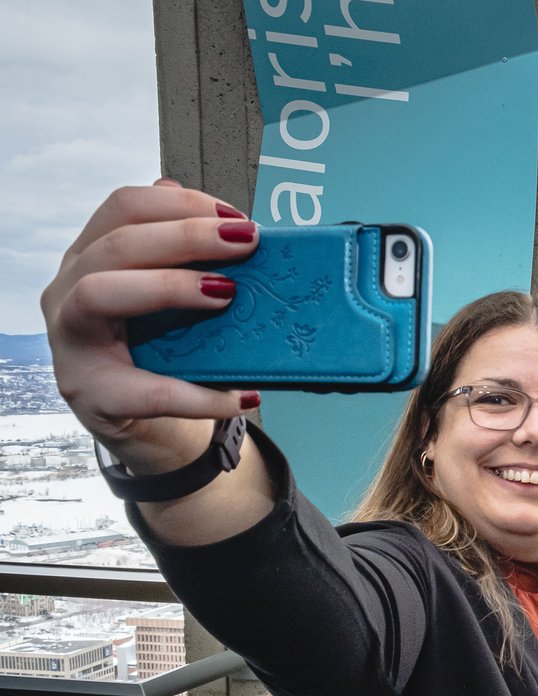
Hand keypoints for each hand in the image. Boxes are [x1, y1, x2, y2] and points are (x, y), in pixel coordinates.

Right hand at [40, 179, 258, 471]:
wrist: (142, 424)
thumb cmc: (156, 352)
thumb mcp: (167, 301)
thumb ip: (186, 263)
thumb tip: (226, 222)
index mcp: (90, 258)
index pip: (123, 208)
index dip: (179, 205)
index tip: (235, 218)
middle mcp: (69, 291)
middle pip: (116, 245)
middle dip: (185, 236)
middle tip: (244, 242)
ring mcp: (72, 344)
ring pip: (99, 294)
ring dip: (168, 286)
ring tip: (227, 294)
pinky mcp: (94, 395)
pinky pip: (147, 391)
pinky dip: (201, 396)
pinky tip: (243, 397)